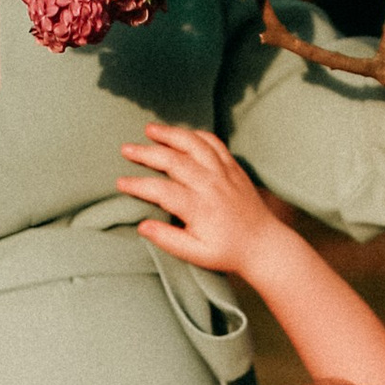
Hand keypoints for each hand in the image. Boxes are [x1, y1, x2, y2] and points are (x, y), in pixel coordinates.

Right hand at [120, 123, 283, 278]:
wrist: (263, 244)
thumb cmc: (227, 252)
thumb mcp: (196, 254)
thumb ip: (168, 240)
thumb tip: (142, 226)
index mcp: (199, 207)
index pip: (160, 190)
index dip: (138, 184)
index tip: (120, 182)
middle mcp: (211, 185)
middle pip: (173, 160)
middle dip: (146, 152)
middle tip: (125, 148)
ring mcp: (224, 172)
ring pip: (193, 144)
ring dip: (170, 134)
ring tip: (149, 129)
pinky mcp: (233, 167)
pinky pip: (213, 142)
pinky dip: (196, 134)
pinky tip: (182, 134)